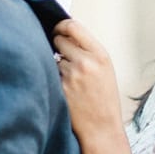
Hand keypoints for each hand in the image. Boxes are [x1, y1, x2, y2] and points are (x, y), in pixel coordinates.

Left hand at [52, 18, 123, 142]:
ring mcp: (71, 75)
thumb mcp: (105, 70)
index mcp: (100, 55)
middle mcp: (86, 62)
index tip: (57, 29)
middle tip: (64, 58)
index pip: (73, 26)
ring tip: (70, 80)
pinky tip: (65, 90)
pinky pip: (49, 73)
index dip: (61, 25)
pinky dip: (52, 78)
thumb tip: (64, 34)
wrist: (101, 128)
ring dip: (56, 65)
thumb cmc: (104, 100)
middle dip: (58, 45)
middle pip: (59, 39)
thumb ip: (89, 51)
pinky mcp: (59, 87)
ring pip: (52, 57)